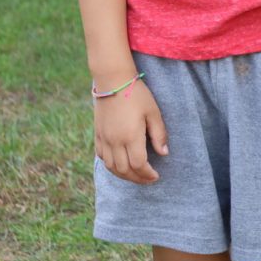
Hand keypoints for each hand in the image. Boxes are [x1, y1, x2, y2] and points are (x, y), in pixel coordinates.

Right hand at [93, 70, 166, 184]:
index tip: (156, 176)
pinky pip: (102, 157)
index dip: (147, 174)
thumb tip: (164, 153)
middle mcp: (114, 141)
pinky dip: (111, 166)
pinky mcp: (97, 134)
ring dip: (124, 175)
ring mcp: (103, 138)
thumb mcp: (154, 113)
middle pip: (124, 170)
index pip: (139, 165)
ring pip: (111, 167)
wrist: (113, 82)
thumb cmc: (137, 95)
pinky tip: (120, 165)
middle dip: (137, 178)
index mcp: (130, 136)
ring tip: (136, 175)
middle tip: (148, 179)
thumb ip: (159, 134)